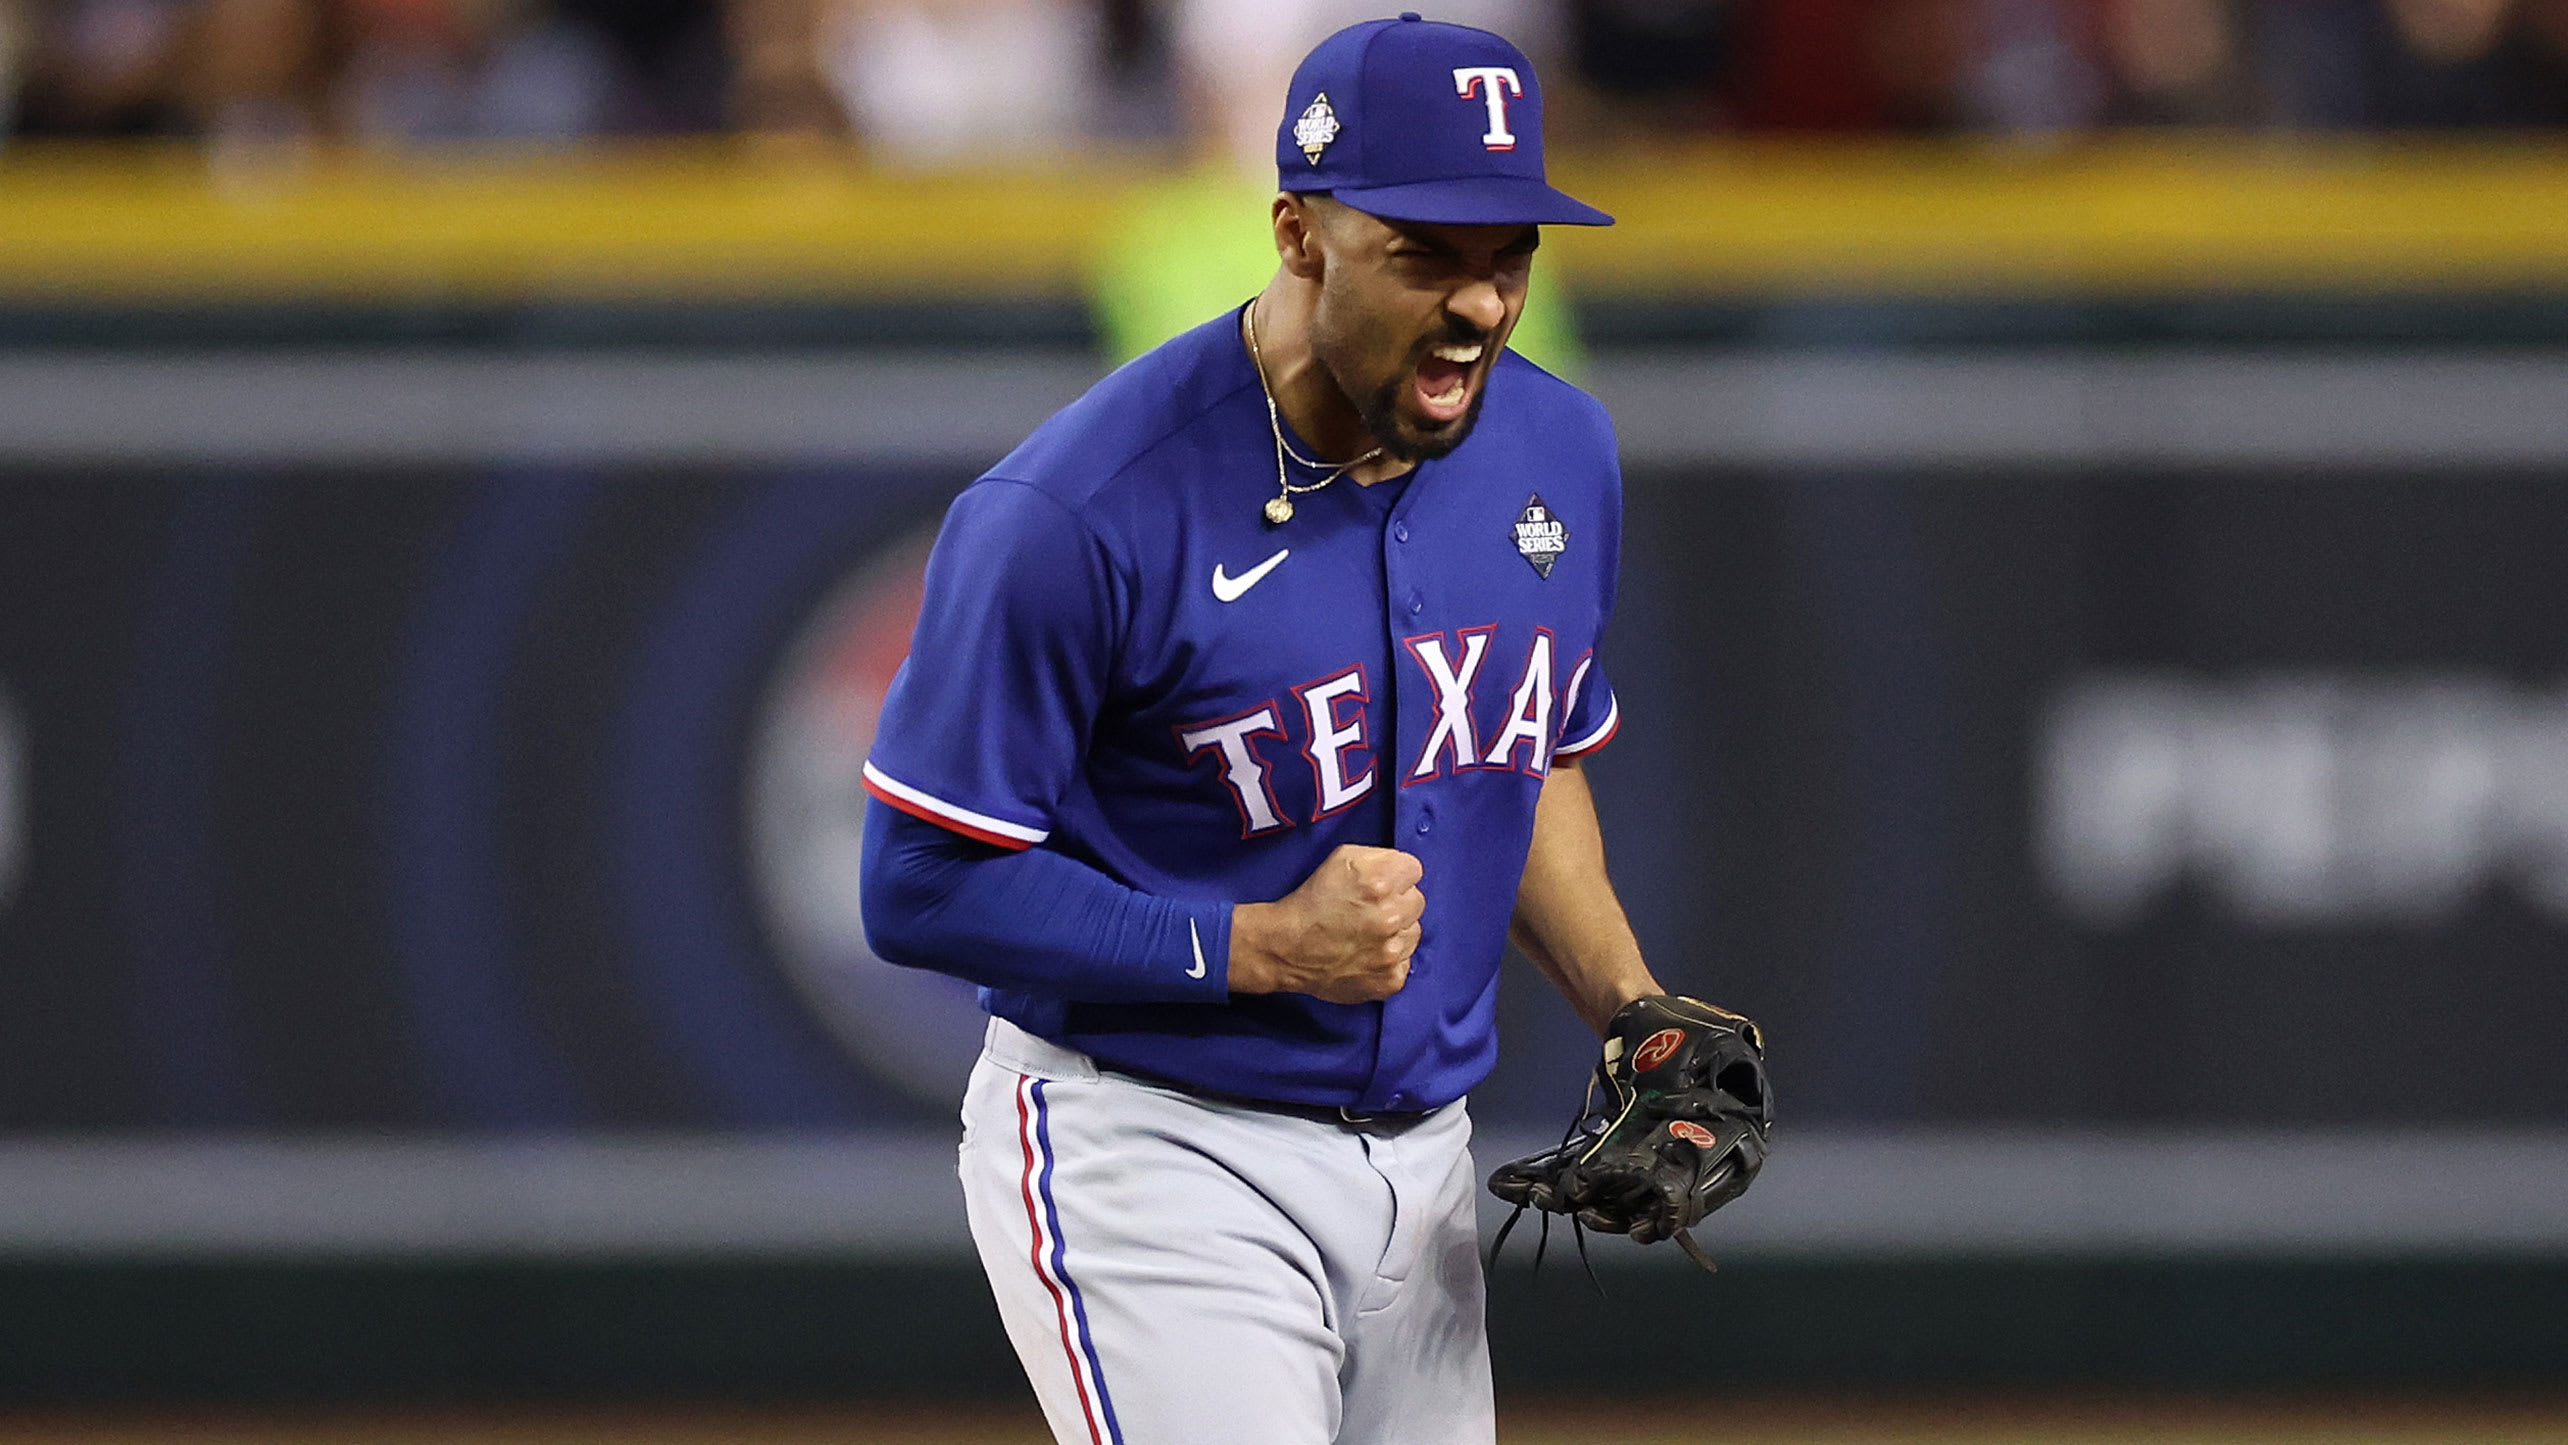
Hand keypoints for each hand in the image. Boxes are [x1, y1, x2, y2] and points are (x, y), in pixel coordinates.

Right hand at [1228, 845, 1423, 1003]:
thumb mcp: (1341, 858)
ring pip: (1413, 933)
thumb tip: (1401, 869)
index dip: (1395, 875)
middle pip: (1417, 901)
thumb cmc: (1311, 903)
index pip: (1414, 870)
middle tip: (1370, 910)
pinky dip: (1390, 960)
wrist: (1287, 948)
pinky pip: (1405, 962)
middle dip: (1397, 903)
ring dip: (1396, 932)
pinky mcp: (1390, 979)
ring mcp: (1392, 951)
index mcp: (1380, 881)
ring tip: (1367, 934)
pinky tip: (1368, 955)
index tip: (1380, 885)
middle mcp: (1390, 915)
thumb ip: (1379, 856)